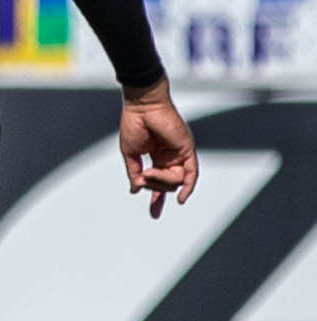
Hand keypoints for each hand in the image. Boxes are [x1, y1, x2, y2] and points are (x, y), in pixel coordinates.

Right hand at [118, 79, 196, 218]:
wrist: (142, 106)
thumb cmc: (134, 124)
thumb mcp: (130, 154)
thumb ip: (134, 172)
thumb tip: (135, 189)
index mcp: (158, 157)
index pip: (159, 182)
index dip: (156, 199)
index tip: (154, 214)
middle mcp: (171, 157)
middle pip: (168, 184)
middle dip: (155, 186)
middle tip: (143, 176)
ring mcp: (180, 153)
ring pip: (176, 180)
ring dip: (161, 181)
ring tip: (148, 171)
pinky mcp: (186, 149)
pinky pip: (190, 173)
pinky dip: (187, 187)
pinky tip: (180, 198)